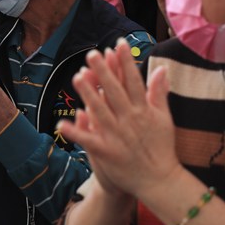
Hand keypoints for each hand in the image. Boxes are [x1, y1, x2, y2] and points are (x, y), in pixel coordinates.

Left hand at [57, 39, 179, 198]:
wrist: (160, 180)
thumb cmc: (162, 147)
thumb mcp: (164, 117)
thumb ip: (159, 91)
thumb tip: (162, 67)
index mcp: (143, 110)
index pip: (133, 80)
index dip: (126, 62)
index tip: (118, 44)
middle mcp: (130, 120)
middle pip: (114, 92)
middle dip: (104, 72)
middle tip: (92, 54)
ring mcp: (117, 136)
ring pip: (100, 111)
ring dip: (88, 94)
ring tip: (77, 76)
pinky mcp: (107, 152)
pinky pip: (88, 140)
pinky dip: (75, 132)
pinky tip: (61, 123)